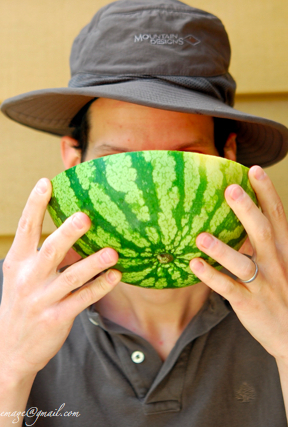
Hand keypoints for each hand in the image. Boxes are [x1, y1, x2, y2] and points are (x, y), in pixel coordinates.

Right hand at [0, 178, 120, 382]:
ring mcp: (41, 299)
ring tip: (112, 251)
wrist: (11, 349)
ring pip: (70, 277)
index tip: (46, 182)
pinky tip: (115, 276)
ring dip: (93, 263)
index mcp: (16, 262)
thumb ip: (40, 255)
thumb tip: (70, 232)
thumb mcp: (21, 277)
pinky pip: (82, 299)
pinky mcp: (56, 317)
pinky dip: (100, 287)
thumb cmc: (20, 306)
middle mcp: (27, 278)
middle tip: (85, 216)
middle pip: (50, 250)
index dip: (35, 204)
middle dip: (68, 233)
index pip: (25, 228)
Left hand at [189, 166, 287, 360]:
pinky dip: (211, 277)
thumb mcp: (282, 262)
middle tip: (230, 189)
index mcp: (284, 249)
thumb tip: (245, 213)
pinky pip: (227, 288)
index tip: (253, 169)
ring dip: (221, 249)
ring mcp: (263, 283)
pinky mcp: (248, 303)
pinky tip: (193, 265)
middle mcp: (276, 263)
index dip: (266, 192)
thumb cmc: (283, 291)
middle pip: (262, 232)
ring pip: (242, 263)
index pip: (277, 215)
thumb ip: (264, 239)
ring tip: (200, 235)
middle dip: (247, 211)